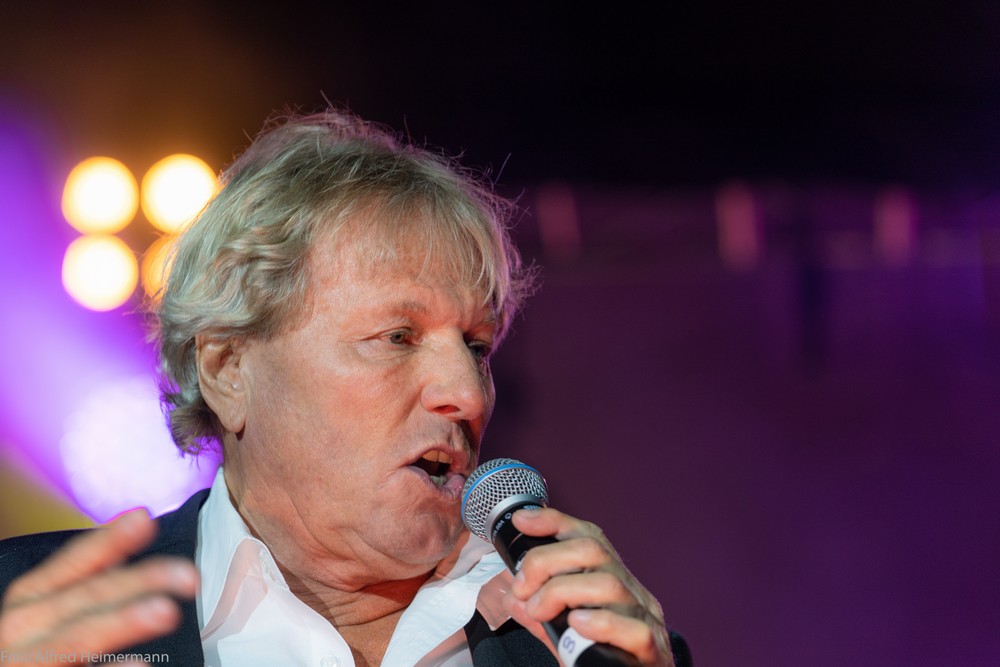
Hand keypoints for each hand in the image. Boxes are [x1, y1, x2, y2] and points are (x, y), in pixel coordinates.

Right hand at [0, 509, 197, 665]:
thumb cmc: (31, 653)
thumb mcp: (45, 615)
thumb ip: (85, 587)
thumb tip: (131, 553)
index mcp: (30, 600)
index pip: (73, 563)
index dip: (108, 541)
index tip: (144, 519)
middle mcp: (22, 627)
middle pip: (87, 597)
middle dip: (140, 581)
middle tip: (188, 576)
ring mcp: (23, 661)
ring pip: (78, 637)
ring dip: (124, 621)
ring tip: (165, 612)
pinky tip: (141, 665)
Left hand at [505, 508, 674, 666]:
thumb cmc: (602, 657)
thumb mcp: (565, 633)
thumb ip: (540, 615)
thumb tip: (511, 597)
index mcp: (612, 579)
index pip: (588, 536)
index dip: (554, 522)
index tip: (522, 522)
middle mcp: (631, 591)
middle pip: (593, 550)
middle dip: (546, 561)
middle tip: (522, 588)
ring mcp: (644, 617)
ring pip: (608, 584)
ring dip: (562, 592)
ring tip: (539, 611)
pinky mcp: (652, 649)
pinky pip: (633, 628)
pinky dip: (601, 622)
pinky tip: (577, 625)